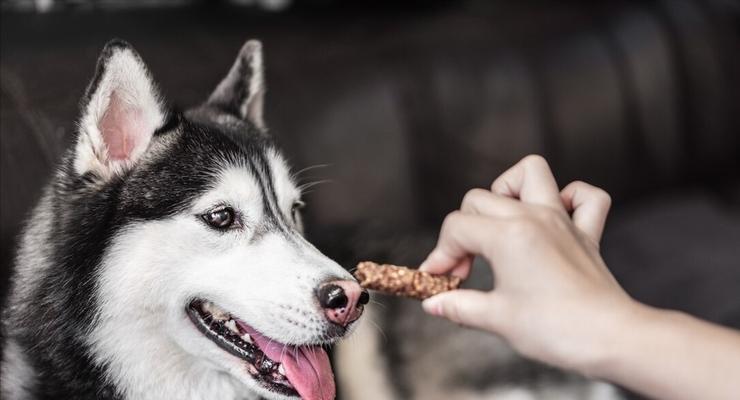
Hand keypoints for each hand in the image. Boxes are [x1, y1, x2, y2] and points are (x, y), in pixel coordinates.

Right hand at [419, 155, 633, 372]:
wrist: (612, 339)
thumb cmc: (557, 330)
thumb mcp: (497, 319)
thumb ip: (459, 306)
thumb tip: (434, 304)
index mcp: (508, 236)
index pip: (456, 228)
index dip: (440, 253)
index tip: (439, 279)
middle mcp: (534, 217)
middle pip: (480, 199)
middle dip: (462, 231)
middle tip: (464, 268)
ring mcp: (562, 221)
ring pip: (532, 173)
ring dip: (508, 189)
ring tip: (498, 222)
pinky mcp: (586, 234)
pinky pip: (585, 197)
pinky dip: (568, 198)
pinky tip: (552, 217)